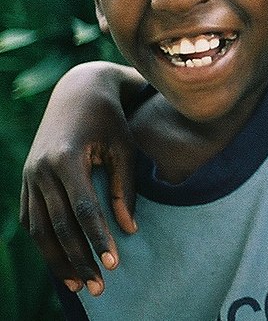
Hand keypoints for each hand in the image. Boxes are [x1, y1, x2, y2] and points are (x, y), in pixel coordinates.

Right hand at [20, 61, 142, 296]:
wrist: (78, 93)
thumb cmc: (111, 121)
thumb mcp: (125, 149)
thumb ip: (125, 189)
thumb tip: (129, 230)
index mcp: (66, 159)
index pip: (83, 210)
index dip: (97, 238)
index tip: (113, 263)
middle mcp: (41, 169)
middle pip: (58, 226)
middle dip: (78, 258)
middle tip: (98, 285)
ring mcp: (29, 175)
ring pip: (39, 228)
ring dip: (57, 258)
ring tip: (77, 284)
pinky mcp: (26, 180)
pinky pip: (30, 219)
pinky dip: (43, 242)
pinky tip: (59, 261)